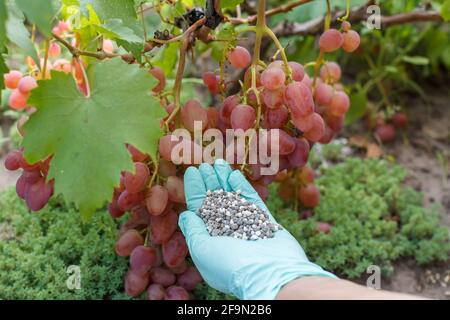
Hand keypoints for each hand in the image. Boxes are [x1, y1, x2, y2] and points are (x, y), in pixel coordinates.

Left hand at [178, 159, 335, 299]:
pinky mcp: (263, 220)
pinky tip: (234, 173)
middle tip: (204, 163)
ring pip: (232, 197)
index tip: (192, 172)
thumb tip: (184, 214)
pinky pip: (251, 199)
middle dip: (209, 182)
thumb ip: (193, 230)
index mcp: (210, 239)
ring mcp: (246, 224)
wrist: (270, 273)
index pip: (199, 210)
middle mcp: (227, 231)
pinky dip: (242, 186)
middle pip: (215, 201)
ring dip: (224, 180)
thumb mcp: (202, 249)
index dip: (195, 190)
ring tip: (218, 162)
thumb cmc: (230, 265)